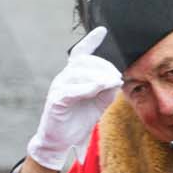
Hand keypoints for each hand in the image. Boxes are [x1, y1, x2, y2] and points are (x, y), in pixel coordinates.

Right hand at [26, 26, 121, 172]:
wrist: (62, 142)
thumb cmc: (79, 120)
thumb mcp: (99, 102)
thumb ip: (107, 88)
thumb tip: (115, 78)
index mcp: (74, 75)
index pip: (80, 53)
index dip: (90, 41)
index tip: (102, 30)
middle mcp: (64, 77)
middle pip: (85, 62)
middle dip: (104, 67)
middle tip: (117, 78)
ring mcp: (58, 87)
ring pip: (79, 73)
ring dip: (99, 76)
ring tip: (112, 83)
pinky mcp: (56, 100)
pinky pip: (72, 90)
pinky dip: (87, 87)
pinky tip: (98, 88)